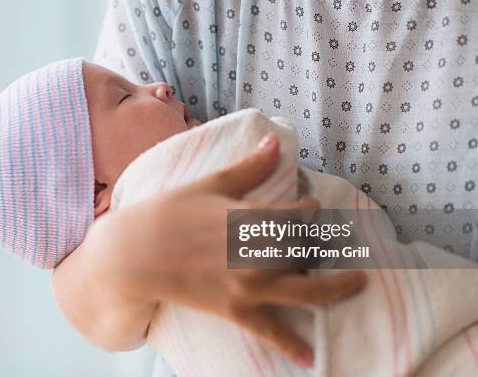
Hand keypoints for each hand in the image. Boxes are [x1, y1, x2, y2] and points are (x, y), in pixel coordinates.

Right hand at [57, 134, 366, 366]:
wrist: (134, 255)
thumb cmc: (168, 213)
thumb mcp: (210, 184)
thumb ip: (249, 167)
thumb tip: (275, 139)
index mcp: (251, 220)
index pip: (301, 214)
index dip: (310, 206)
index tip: (310, 202)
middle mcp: (258, 256)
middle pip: (310, 251)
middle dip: (329, 243)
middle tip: (342, 239)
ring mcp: (249, 287)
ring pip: (306, 291)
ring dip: (337, 288)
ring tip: (359, 282)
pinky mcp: (235, 310)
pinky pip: (269, 331)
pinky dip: (291, 345)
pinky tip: (310, 358)